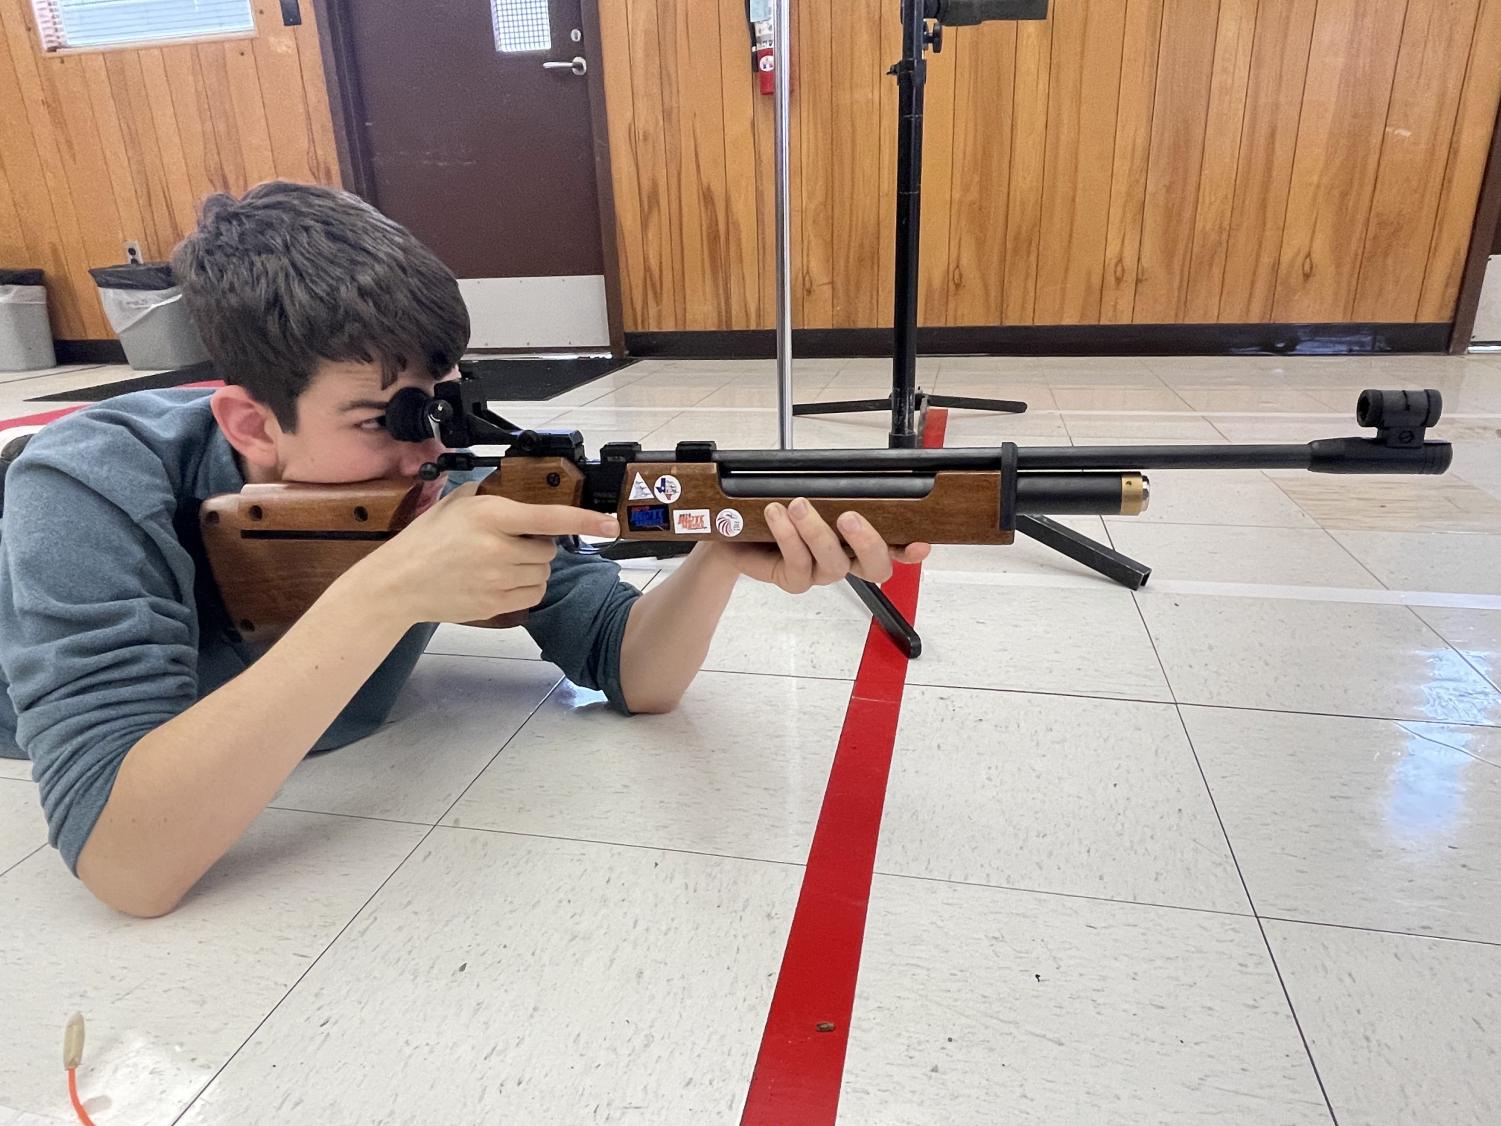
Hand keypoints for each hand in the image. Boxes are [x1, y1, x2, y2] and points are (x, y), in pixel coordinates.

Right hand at [340, 482, 619, 626]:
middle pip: (549, 550)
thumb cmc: (427, 539)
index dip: (586, 520)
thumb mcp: (457, 504)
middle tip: (512, 543)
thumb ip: (493, 494)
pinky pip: (533, 595)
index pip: (551, 517)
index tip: (611, 524)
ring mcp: (498, 580)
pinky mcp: (496, 604)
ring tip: (502, 562)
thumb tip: (524, 491)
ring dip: (533, 568)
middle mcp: (498, 548)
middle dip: (539, 546)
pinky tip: (502, 580)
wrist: (398, 583)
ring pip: (544, 574)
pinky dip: (526, 588)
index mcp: (491, 516)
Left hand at [716, 498, 930, 592]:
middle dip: (867, 542)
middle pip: (874, 568)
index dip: (909, 550)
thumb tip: (856, 471)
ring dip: (817, 532)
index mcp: (858, 540)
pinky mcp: (794, 580)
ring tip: (798, 506)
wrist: (738, 528)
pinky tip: (776, 514)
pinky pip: (798, 563)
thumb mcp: (811, 492)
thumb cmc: (782, 507)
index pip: (894, 549)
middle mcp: (845, 560)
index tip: (920, 544)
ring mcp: (820, 573)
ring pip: (833, 564)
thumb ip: (836, 488)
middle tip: (850, 517)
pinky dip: (787, 536)